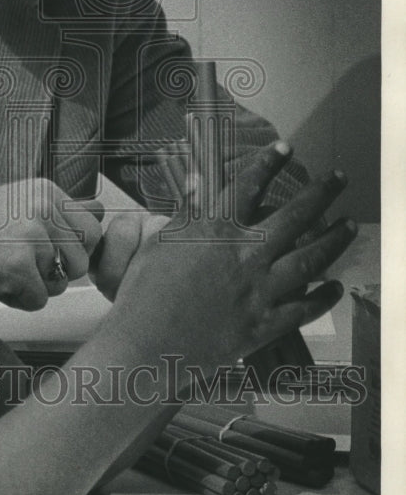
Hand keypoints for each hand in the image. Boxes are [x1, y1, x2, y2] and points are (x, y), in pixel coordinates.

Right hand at [0, 180, 102, 310]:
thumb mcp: (18, 204)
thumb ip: (59, 210)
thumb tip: (100, 210)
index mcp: (46, 189)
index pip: (93, 226)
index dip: (73, 247)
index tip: (45, 250)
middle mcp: (43, 205)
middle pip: (83, 257)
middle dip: (59, 270)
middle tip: (23, 263)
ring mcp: (31, 234)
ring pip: (63, 282)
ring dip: (36, 286)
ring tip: (5, 270)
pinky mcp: (17, 264)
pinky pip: (39, 299)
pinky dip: (18, 300)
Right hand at [105, 141, 356, 366]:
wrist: (147, 345)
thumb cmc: (144, 294)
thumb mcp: (159, 242)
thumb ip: (186, 211)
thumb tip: (200, 180)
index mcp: (215, 231)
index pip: (247, 187)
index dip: (268, 164)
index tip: (284, 148)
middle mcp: (244, 255)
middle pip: (294, 217)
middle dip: (321, 193)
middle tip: (339, 178)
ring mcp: (259, 291)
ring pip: (310, 259)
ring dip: (334, 239)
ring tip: (349, 225)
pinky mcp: (264, 324)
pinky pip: (304, 309)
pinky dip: (324, 297)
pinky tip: (336, 287)